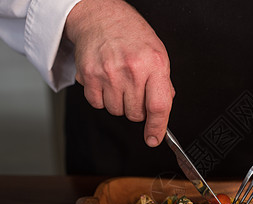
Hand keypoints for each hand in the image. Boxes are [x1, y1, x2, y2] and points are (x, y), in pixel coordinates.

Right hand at [65, 0, 174, 146]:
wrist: (100, 16)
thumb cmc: (131, 33)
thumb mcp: (157, 53)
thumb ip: (163, 82)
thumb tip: (163, 107)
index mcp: (154, 64)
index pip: (158, 106)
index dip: (157, 127)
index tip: (154, 138)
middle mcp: (132, 70)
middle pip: (135, 114)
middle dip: (137, 108)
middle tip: (134, 89)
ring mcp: (109, 74)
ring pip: (116, 111)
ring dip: (119, 103)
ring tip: (119, 80)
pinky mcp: (89, 76)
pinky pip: (98, 104)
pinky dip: (102, 98)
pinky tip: (106, 80)